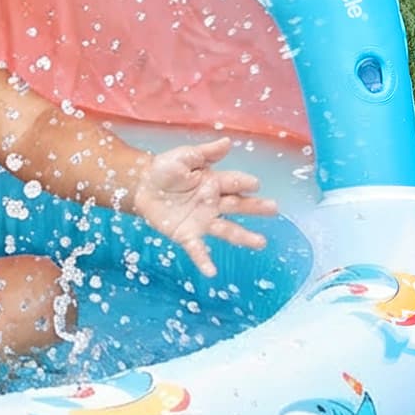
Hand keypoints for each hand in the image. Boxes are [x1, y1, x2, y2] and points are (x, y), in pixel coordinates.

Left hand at [132, 137, 275, 279]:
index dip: (243, 182)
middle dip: (256, 207)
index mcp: (214, 182)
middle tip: (274, 208)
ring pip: (227, 229)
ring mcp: (202, 221)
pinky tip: (211, 272)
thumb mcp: (183, 156)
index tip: (254, 184)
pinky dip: (204, 260)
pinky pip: (197, 249)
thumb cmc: (165, 170)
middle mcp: (213, 203)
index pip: (233, 182)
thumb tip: (227, 142)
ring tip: (261, 242)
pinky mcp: (187, 235)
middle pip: (238, 206)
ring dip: (243, 237)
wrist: (141, 186)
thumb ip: (205, 153)